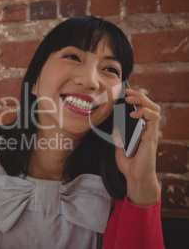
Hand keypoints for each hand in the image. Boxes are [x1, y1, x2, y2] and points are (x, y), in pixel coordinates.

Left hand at [112, 88, 160, 206]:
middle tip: (127, 92)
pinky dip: (144, 112)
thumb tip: (114, 126)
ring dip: (143, 100)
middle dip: (139, 95)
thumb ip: (118, 136)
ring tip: (131, 98)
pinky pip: (153, 119)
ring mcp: (151, 132)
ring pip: (155, 109)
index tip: (125, 93)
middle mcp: (148, 129)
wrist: (135, 177)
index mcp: (141, 129)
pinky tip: (134, 113)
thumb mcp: (119, 147)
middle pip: (150, 105)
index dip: (136, 99)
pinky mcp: (152, 136)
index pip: (143, 109)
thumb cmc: (129, 164)